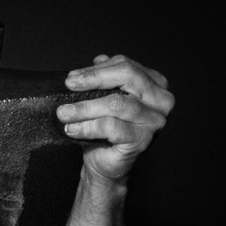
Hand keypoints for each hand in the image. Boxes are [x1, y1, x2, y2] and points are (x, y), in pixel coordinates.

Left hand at [57, 55, 173, 182]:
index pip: (126, 66)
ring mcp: (154, 121)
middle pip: (127, 77)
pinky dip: (88, 126)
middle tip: (70, 86)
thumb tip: (98, 60)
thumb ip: (106, 79)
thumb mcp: (105, 99)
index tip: (73, 77)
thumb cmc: (106, 133)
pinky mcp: (142, 140)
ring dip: (85, 107)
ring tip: (64, 113)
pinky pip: (111, 126)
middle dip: (93, 80)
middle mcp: (161, 101)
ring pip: (117, 103)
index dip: (97, 70)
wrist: (106, 165)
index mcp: (155, 85)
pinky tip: (73, 129)